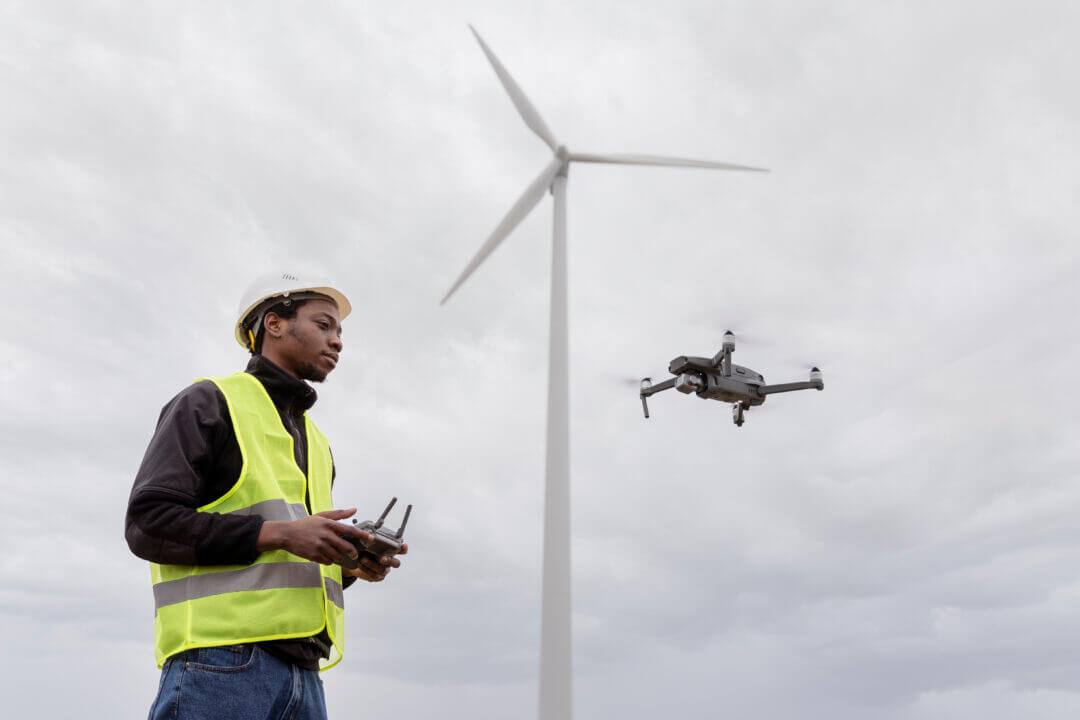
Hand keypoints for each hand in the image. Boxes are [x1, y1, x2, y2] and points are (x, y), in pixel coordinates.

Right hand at [258, 508, 373, 565]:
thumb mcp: (321, 516)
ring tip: (339, 555)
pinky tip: (327, 556)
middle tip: (355, 554)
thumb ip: (339, 514)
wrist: (286, 534)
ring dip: (341, 557)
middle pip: (345, 546)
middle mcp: (325, 535)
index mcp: (328, 524)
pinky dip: (330, 560)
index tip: (371, 538)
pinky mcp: (314, 555)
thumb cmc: (305, 524)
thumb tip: (354, 510)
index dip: (362, 534)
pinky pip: (328, 561)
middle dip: (353, 552)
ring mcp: (319, 546)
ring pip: (337, 556)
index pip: (349, 530)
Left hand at [343, 543, 407, 582]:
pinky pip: (375, 576)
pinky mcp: (378, 576)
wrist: (355, 561)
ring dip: (373, 565)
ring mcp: (385, 569)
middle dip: (389, 561)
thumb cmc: (364, 548)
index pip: (402, 550)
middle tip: (381, 558)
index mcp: (391, 551)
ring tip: (363, 559)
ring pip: (383, 570)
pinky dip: (367, 570)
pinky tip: (360, 565)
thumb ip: (369, 537)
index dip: (403, 549)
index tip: (403, 546)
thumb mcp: (366, 542)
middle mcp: (390, 561)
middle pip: (396, 563)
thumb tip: (367, 532)